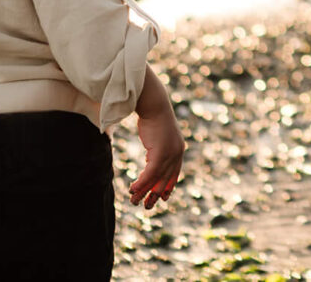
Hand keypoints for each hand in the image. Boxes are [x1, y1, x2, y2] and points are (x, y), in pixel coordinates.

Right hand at [126, 67, 184, 208]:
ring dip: (143, 192)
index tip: (164, 198)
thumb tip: (151, 155)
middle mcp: (177, 154)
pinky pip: (150, 174)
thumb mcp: (158, 136)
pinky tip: (132, 189)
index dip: (169, 187)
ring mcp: (170, 154)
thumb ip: (158, 148)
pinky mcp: (161, 153)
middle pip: (165, 180)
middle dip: (155, 195)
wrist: (154, 105)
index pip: (174, 174)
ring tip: (134, 201)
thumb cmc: (153, 118)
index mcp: (178, 150)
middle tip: (146, 206)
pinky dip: (141, 183)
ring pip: (156, 179)